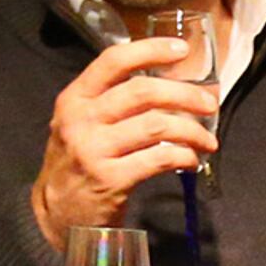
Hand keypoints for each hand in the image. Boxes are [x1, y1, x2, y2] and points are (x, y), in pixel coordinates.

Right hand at [30, 31, 218, 244]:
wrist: (57, 215)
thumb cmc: (77, 163)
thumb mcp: (79, 123)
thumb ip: (110, 101)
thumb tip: (168, 82)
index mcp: (74, 98)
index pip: (113, 61)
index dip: (150, 50)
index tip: (181, 50)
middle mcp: (81, 120)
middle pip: (142, 92)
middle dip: (184, 94)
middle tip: (208, 103)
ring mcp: (94, 150)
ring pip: (157, 125)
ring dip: (192, 130)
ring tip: (207, 140)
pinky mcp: (111, 179)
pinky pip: (159, 159)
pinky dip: (183, 156)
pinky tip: (191, 160)